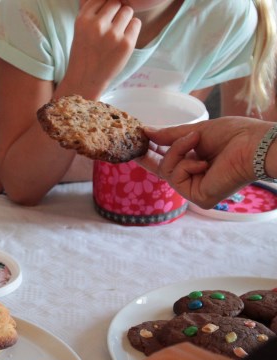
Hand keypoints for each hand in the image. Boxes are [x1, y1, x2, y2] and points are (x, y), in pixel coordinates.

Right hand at [63, 0, 139, 97]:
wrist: (85, 79)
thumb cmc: (84, 52)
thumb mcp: (81, 29)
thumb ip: (92, 11)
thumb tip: (109, 0)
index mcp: (83, 20)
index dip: (105, 7)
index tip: (104, 19)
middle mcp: (96, 25)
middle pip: (116, 3)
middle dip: (116, 12)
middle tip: (111, 27)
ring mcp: (112, 35)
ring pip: (127, 11)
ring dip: (125, 19)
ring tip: (116, 33)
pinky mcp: (126, 44)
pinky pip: (136, 23)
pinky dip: (132, 29)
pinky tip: (123, 39)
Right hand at [137, 117, 270, 207]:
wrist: (254, 144)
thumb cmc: (234, 135)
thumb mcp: (196, 131)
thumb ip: (170, 135)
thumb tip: (145, 131)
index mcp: (198, 164)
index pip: (169, 161)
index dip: (151, 153)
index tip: (136, 143)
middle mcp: (196, 179)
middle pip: (162, 169)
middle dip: (149, 156)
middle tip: (137, 143)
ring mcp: (196, 190)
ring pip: (167, 171)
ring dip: (177, 151)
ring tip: (195, 139)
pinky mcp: (198, 197)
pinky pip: (176, 178)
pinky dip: (185, 164)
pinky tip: (203, 161)